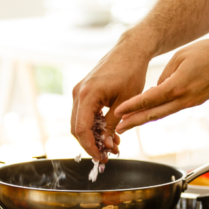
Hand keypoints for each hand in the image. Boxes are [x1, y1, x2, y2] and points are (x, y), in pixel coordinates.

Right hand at [71, 39, 150, 160]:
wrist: (131, 51)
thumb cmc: (131, 72)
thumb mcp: (125, 103)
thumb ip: (113, 124)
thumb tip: (107, 145)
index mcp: (87, 94)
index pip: (81, 129)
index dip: (90, 147)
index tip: (102, 158)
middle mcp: (78, 93)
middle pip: (77, 128)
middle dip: (91, 144)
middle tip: (107, 155)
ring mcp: (79, 91)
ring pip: (80, 122)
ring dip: (93, 136)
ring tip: (113, 145)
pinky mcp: (84, 91)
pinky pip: (84, 114)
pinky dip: (94, 126)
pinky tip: (109, 133)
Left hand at [114, 37, 208, 133]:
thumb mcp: (182, 56)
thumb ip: (166, 73)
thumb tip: (157, 87)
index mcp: (178, 86)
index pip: (149, 99)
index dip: (132, 107)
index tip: (118, 112)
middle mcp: (184, 99)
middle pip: (153, 114)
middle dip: (134, 122)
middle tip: (119, 129)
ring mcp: (191, 103)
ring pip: (163, 114)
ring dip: (145, 119)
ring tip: (130, 124)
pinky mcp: (196, 102)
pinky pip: (173, 108)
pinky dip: (160, 111)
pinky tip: (150, 112)